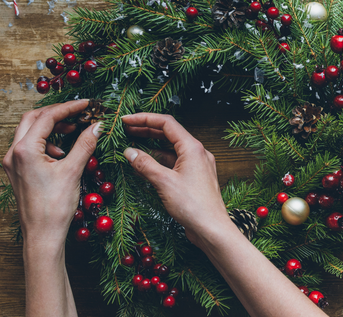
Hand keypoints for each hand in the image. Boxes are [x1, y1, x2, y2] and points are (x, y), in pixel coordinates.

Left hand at [2, 100, 101, 245]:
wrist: (42, 235)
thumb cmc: (54, 206)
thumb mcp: (73, 171)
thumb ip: (85, 144)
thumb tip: (97, 125)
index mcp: (25, 150)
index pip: (47, 117)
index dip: (69, 107)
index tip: (87, 104)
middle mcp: (14, 153)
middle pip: (33, 118)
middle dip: (56, 112)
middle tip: (77, 112)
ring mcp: (13, 162)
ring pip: (29, 131)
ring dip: (51, 126)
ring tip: (72, 130)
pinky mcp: (17, 170)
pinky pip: (29, 145)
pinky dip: (46, 140)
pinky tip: (61, 151)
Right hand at [122, 113, 231, 246]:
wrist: (212, 229)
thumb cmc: (192, 205)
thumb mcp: (164, 182)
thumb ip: (145, 164)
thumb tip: (129, 151)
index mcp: (192, 147)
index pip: (166, 123)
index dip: (144, 118)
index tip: (125, 119)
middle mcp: (197, 152)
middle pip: (169, 133)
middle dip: (146, 129)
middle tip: (126, 128)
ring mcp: (197, 164)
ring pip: (171, 148)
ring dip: (152, 145)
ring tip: (131, 144)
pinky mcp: (194, 177)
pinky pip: (174, 162)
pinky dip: (160, 160)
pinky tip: (145, 164)